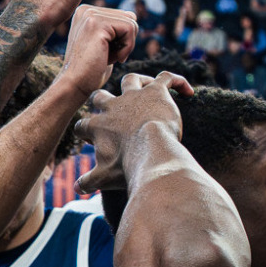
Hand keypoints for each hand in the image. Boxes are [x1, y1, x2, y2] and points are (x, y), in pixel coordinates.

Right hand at [58, 6, 138, 95]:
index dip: (123, 39)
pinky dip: (127, 48)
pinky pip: (130, 29)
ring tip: (107, 57)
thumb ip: (115, 28)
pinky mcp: (97, 24)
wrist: (75, 85)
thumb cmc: (92, 70)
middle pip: (130, 17)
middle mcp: (86, 10)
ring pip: (132, 23)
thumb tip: (132, 14)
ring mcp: (90, 14)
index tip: (106, 52)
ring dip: (126, 46)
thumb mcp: (106, 44)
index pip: (124, 16)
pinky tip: (112, 58)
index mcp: (87, 12)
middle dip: (126, 41)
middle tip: (107, 56)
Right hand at [74, 71, 195, 192]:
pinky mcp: (157, 92)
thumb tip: (76, 188)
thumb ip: (88, 181)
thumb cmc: (127, 166)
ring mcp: (135, 97)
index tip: (94, 142)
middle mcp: (113, 107)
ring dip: (136, 83)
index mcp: (98, 126)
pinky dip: (178, 82)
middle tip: (113, 113)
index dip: (87, 132)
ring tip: (146, 90)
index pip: (84, 124)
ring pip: (130, 80)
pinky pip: (167, 78)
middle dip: (102, 102)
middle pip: (100, 97)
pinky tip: (188, 91)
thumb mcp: (104, 177)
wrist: (151, 153)